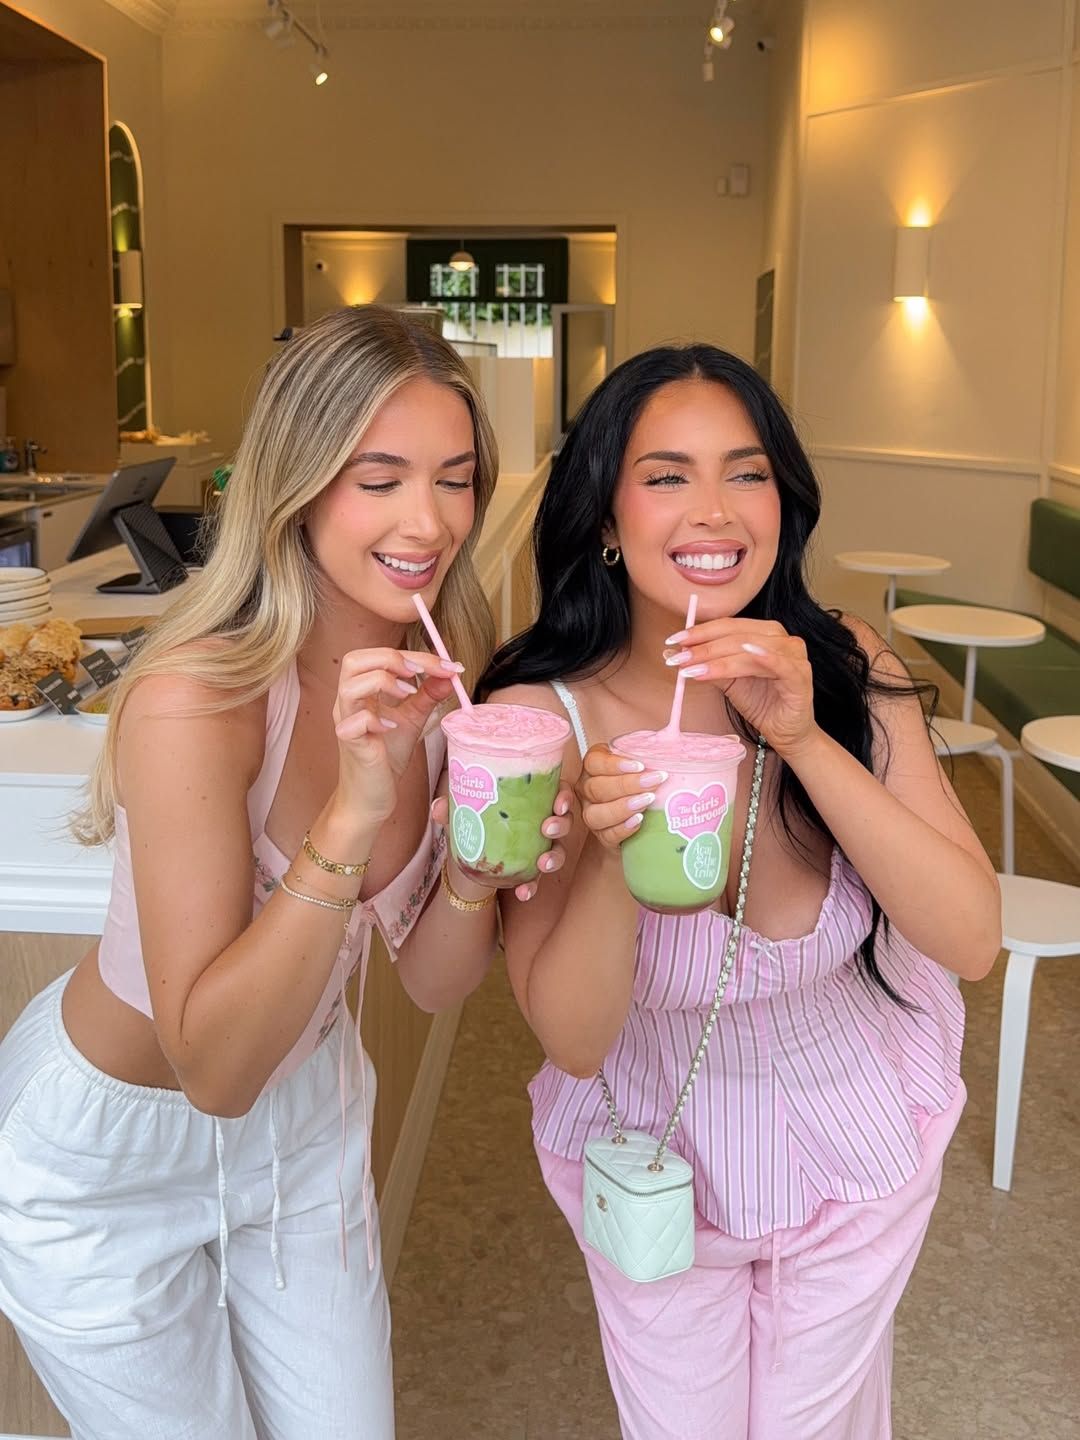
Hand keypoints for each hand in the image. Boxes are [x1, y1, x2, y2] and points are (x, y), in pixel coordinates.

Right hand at [333, 648, 462, 822]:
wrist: (372, 796)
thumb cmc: (386, 756)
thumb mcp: (412, 719)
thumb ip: (428, 695)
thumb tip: (449, 674)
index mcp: (362, 691)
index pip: (379, 656)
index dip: (415, 655)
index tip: (447, 666)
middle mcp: (348, 702)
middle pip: (354, 660)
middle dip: (390, 658)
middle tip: (419, 673)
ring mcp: (346, 722)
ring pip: (349, 686)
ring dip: (382, 683)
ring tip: (407, 695)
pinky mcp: (350, 744)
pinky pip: (354, 722)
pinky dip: (375, 719)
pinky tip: (391, 727)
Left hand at [429, 785, 574, 901]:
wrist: (466, 856)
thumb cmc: (474, 820)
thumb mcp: (463, 811)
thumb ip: (451, 807)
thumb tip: (439, 807)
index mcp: (533, 801)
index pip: (558, 792)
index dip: (565, 796)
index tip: (559, 803)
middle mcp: (542, 823)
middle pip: (564, 821)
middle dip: (561, 825)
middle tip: (548, 828)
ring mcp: (539, 849)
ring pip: (558, 851)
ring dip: (555, 857)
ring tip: (543, 864)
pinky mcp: (529, 871)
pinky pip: (537, 879)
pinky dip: (532, 886)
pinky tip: (523, 892)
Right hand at [576, 745, 668, 851]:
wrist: (642, 817)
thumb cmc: (643, 782)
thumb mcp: (645, 763)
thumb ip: (653, 750)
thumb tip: (676, 731)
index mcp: (594, 767)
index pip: (594, 762)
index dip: (614, 764)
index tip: (640, 765)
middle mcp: (587, 790)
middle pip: (596, 788)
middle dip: (627, 785)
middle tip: (655, 781)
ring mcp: (591, 814)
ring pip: (595, 813)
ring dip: (622, 808)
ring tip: (646, 802)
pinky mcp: (601, 836)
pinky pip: (605, 835)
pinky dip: (622, 829)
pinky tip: (639, 821)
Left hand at [665, 617, 817, 757]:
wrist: (785, 732)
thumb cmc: (761, 703)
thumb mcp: (728, 681)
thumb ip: (707, 665)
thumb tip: (674, 652)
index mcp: (764, 633)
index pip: (728, 626)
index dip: (700, 631)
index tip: (673, 640)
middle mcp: (781, 639)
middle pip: (737, 636)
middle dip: (704, 647)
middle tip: (679, 657)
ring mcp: (794, 656)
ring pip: (752, 650)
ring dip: (720, 658)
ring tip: (694, 668)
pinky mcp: (801, 677)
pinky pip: (783, 665)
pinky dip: (765, 657)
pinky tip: (746, 654)